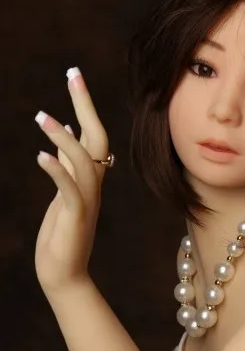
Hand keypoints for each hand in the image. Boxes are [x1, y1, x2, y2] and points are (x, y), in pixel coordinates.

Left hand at [34, 67, 109, 297]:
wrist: (65, 276)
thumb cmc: (62, 238)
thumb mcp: (64, 195)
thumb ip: (70, 169)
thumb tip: (66, 138)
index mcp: (90, 180)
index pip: (93, 135)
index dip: (85, 105)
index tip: (75, 75)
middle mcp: (92, 187)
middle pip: (96, 140)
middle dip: (85, 106)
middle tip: (73, 74)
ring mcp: (86, 203)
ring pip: (84, 163)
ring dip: (64, 139)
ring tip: (43, 117)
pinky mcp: (75, 219)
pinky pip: (70, 191)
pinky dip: (57, 172)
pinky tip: (41, 157)